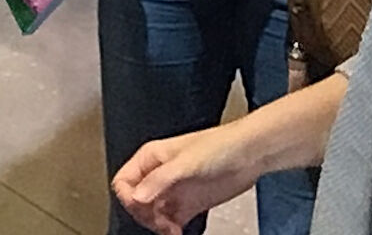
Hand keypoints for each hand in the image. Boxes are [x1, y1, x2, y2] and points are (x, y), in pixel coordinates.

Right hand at [112, 124, 259, 234]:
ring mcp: (173, 191)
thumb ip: (160, 180)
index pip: (124, 182)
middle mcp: (159, 174)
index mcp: (151, 158)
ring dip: (158, 226)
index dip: (129, 198)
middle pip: (136, 202)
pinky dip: (170, 232)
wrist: (247, 156)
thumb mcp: (185, 162)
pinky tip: (178, 233)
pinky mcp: (188, 205)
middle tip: (161, 222)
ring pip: (151, 214)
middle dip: (145, 215)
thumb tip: (137, 197)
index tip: (144, 208)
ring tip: (172, 230)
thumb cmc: (219, 146)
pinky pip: (169, 223)